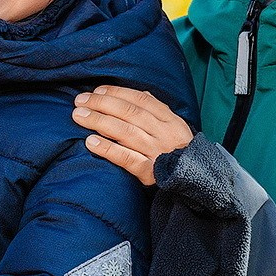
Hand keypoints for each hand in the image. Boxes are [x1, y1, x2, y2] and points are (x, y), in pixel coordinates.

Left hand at [73, 85, 192, 184]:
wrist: (196, 184)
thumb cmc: (178, 153)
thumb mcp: (175, 129)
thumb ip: (157, 111)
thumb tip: (139, 93)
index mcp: (171, 121)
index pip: (141, 100)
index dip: (117, 93)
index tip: (97, 91)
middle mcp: (165, 134)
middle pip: (130, 113)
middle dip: (102, 104)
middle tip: (79, 101)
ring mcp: (158, 153)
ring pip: (126, 133)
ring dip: (99, 122)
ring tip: (79, 116)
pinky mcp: (151, 173)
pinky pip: (127, 159)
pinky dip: (108, 149)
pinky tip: (91, 142)